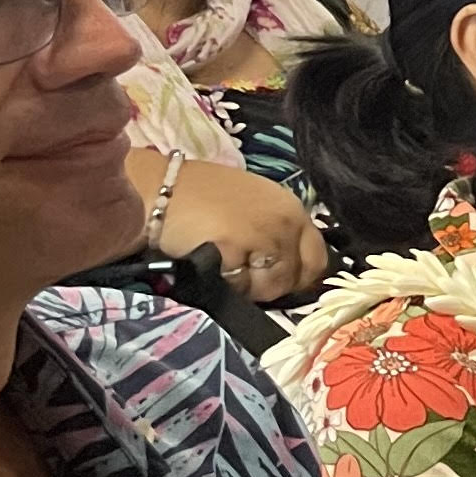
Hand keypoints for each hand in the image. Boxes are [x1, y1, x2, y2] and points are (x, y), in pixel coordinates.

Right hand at [156, 157, 328, 297]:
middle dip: (272, 284)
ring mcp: (262, 236)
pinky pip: (239, 288)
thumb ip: (276, 233)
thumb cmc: (200, 197)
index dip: (299, 276)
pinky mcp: (234, 251)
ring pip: (269, 287)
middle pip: (294, 278)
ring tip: (222, 264)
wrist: (157, 188)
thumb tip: (290, 271)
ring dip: (247, 286)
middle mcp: (285, 221)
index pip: (318, 259)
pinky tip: (207, 261)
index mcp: (292, 209)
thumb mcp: (254, 206)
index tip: (278, 281)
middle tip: (243, 273)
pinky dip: (224, 284)